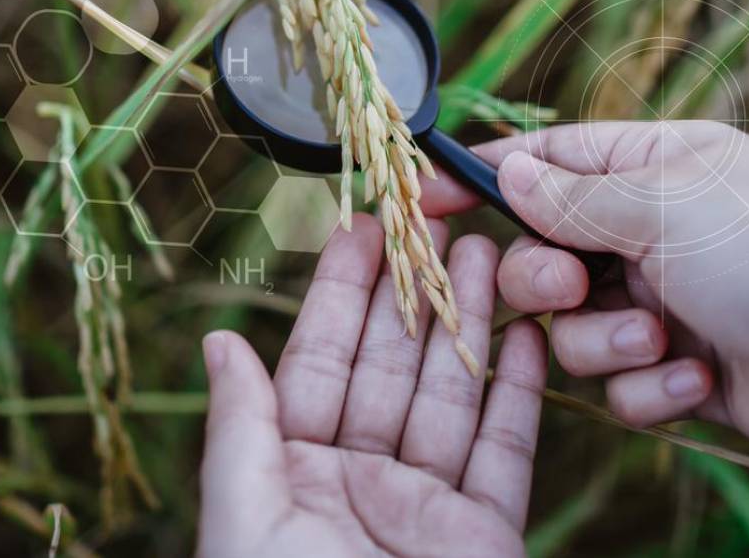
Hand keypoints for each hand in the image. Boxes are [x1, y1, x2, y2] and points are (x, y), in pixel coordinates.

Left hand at [196, 214, 547, 557]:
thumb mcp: (243, 518)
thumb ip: (240, 428)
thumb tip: (218, 342)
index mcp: (295, 470)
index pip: (320, 360)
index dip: (341, 291)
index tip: (362, 228)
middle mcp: (361, 478)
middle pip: (393, 365)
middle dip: (415, 290)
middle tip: (439, 222)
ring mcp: (427, 505)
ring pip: (453, 394)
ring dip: (471, 323)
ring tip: (489, 255)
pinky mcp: (487, 534)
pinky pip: (505, 452)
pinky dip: (521, 394)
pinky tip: (530, 337)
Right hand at [421, 121, 748, 510]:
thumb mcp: (662, 206)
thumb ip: (572, 198)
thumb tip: (507, 174)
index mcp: (653, 168)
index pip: (547, 163)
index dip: (483, 179)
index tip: (421, 196)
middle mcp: (653, 232)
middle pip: (545, 255)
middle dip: (548, 282)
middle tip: (573, 288)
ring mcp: (667, 302)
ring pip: (574, 330)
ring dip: (608, 341)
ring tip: (663, 338)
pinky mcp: (681, 369)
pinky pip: (621, 383)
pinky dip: (650, 386)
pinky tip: (698, 378)